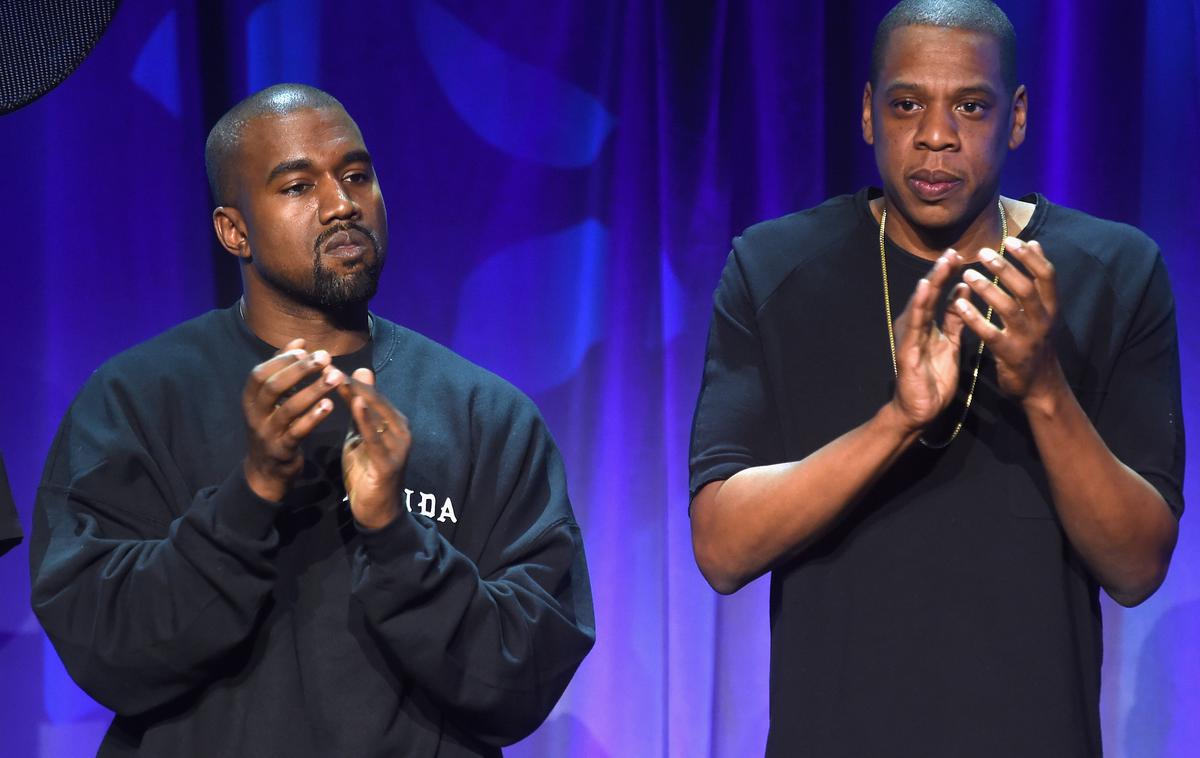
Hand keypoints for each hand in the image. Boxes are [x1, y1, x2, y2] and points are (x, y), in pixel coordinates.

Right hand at [242, 339, 344, 500]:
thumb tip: (300, 341)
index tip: (305, 349)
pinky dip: (313, 417)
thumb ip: (283, 370)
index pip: (259, 373)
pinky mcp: (282, 450)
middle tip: (325, 357)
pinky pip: (297, 432)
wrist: (266, 472)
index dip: (281, 360)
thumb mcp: (272, 400)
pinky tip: (330, 405)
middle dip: (299, 370)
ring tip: (335, 377)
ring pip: (288, 409)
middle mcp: (255, 415)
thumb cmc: (273, 427)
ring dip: (313, 390)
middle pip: (273, 387)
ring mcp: (267, 434)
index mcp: (251, 400)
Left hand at [338, 368, 410, 528]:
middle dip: (351, 382)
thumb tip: (360, 377)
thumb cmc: (368, 471)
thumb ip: (360, 410)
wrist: (377, 511)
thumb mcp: (361, 436)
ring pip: (377, 414)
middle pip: (374, 400)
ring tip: (337, 378)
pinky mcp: (391, 462)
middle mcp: (400, 430)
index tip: (326, 364)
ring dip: (356, 394)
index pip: (370, 394)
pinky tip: (355, 404)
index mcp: (394, 422)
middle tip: (327, 365)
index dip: (350, 379)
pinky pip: (377, 437)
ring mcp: (398, 446)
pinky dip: (367, 420)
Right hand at [889, 251, 969, 432]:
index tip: (962, 255)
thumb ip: (955, 321)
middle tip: (953, 251)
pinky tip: (926, 287)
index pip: (939, 295)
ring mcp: (910, 336)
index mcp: (928, 325)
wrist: (920, 410)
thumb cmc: (934, 379)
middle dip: (941, 272)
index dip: (949, 275)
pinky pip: (916, 323)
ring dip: (932, 281)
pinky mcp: (907, 348)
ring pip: (922, 303)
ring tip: (942, 262)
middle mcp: (916, 326)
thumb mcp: (951, 345)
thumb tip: (963, 292)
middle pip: (930, 294)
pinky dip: (920, 303)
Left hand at [954, 238, 1063, 404]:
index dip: (1030, 257)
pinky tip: (959, 305)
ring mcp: (1028, 338)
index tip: (1011, 240)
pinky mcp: (1011, 354)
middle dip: (1004, 268)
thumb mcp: (1043, 311)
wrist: (1040, 385)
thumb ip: (1038, 280)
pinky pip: (991, 333)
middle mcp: (1043, 320)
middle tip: (982, 253)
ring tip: (967, 275)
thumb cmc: (1036, 342)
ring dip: (988, 289)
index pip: (1047, 275)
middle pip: (1026, 288)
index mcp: (1051, 307)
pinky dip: (975, 318)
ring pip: (1009, 308)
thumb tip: (1035, 243)